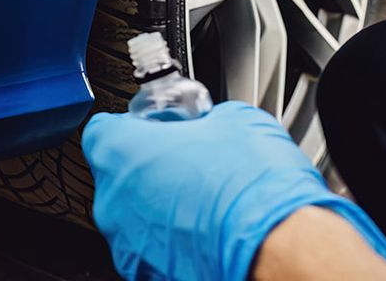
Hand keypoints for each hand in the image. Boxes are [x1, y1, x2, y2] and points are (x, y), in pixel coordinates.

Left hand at [83, 101, 385, 280]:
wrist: (281, 247)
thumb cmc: (251, 187)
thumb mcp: (234, 121)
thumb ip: (205, 120)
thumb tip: (212, 125)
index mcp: (119, 153)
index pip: (104, 130)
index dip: (135, 129)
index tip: (159, 130)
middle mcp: (113, 202)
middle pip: (120, 177)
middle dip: (152, 171)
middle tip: (193, 166)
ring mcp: (130, 246)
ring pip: (138, 218)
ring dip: (165, 210)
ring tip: (210, 203)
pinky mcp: (152, 276)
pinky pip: (158, 250)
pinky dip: (179, 243)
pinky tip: (213, 233)